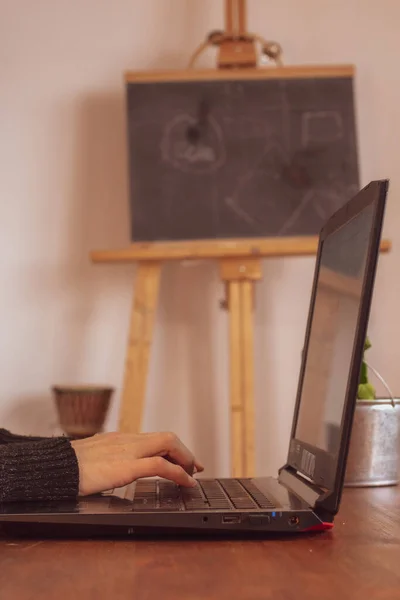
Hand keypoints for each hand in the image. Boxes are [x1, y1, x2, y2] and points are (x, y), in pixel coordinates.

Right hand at [71, 431, 203, 495]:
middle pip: (166, 437)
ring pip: (168, 443)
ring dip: (185, 459)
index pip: (153, 438)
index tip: (183, 460)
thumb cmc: (68, 468)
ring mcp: (127, 450)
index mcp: (119, 439)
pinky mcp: (126, 465)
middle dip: (185, 452)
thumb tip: (114, 472)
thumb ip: (107, 461)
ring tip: (192, 475)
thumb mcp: (93, 460)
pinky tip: (185, 482)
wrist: (54, 468)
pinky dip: (178, 473)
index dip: (173, 449)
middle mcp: (127, 440)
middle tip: (195, 467)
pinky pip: (160, 465)